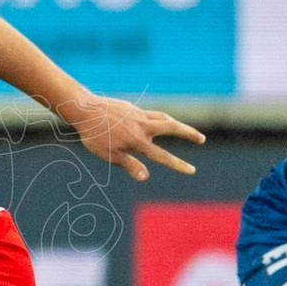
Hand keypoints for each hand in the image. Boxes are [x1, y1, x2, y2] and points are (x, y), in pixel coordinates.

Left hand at [61, 94, 204, 180]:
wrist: (84, 109)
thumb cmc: (94, 135)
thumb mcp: (109, 155)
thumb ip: (129, 165)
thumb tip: (145, 177)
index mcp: (137, 141)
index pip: (162, 156)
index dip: (178, 165)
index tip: (191, 170)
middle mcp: (142, 126)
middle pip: (172, 127)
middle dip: (188, 133)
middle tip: (201, 139)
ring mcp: (139, 115)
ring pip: (164, 118)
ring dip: (178, 124)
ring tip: (185, 131)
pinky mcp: (133, 108)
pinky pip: (152, 114)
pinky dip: (161, 118)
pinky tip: (159, 123)